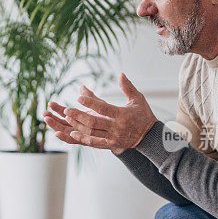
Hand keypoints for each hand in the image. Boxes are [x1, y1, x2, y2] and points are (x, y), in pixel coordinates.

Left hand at [42, 74, 156, 153]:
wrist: (150, 137)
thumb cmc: (144, 115)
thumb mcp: (138, 99)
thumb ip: (128, 87)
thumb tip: (120, 74)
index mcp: (122, 115)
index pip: (104, 109)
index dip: (91, 103)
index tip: (79, 98)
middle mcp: (117, 127)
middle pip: (94, 122)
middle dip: (79, 116)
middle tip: (66, 110)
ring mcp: (113, 137)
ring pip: (92, 133)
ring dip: (78, 126)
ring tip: (67, 119)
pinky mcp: (111, 144)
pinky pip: (95, 143)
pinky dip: (83, 139)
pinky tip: (73, 134)